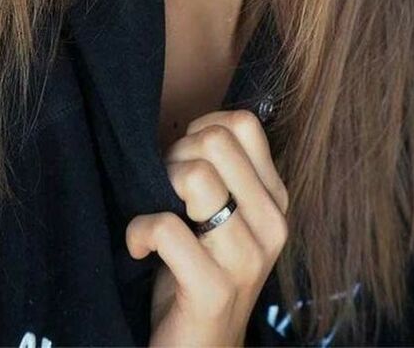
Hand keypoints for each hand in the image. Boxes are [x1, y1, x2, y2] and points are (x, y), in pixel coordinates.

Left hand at [125, 109, 289, 346]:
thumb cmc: (198, 274)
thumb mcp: (222, 219)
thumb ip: (220, 173)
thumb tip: (191, 126)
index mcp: (275, 200)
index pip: (243, 124)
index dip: (201, 128)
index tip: (185, 159)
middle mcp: (272, 224)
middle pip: (216, 140)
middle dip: (176, 155)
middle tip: (165, 190)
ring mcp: (247, 258)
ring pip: (196, 175)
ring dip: (159, 186)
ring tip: (156, 213)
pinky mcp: (215, 289)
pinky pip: (166, 227)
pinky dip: (139, 231)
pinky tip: (140, 248)